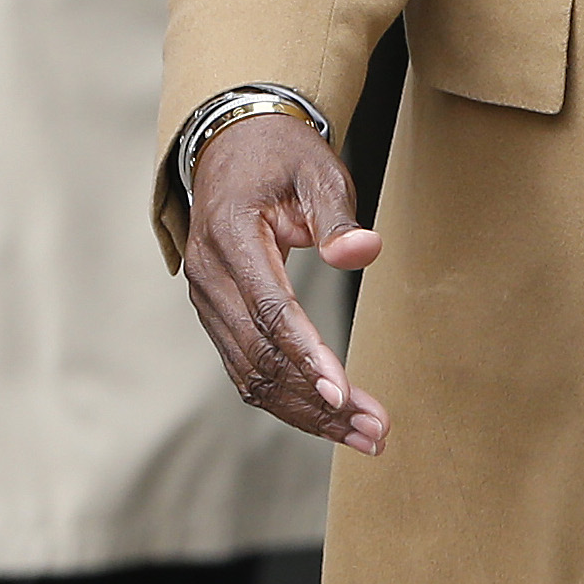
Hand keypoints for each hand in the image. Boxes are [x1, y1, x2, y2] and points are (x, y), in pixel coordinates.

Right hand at [185, 111, 388, 454]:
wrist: (232, 147)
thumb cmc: (281, 157)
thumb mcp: (317, 169)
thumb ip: (337, 215)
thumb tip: (363, 252)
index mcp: (230, 235)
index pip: (270, 308)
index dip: (306, 354)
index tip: (343, 391)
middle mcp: (209, 276)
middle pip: (261, 355)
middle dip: (318, 400)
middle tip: (376, 429)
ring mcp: (207, 301)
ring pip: (251, 375)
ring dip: (307, 412)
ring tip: (365, 436)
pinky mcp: (217, 317)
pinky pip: (246, 369)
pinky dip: (287, 400)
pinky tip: (330, 419)